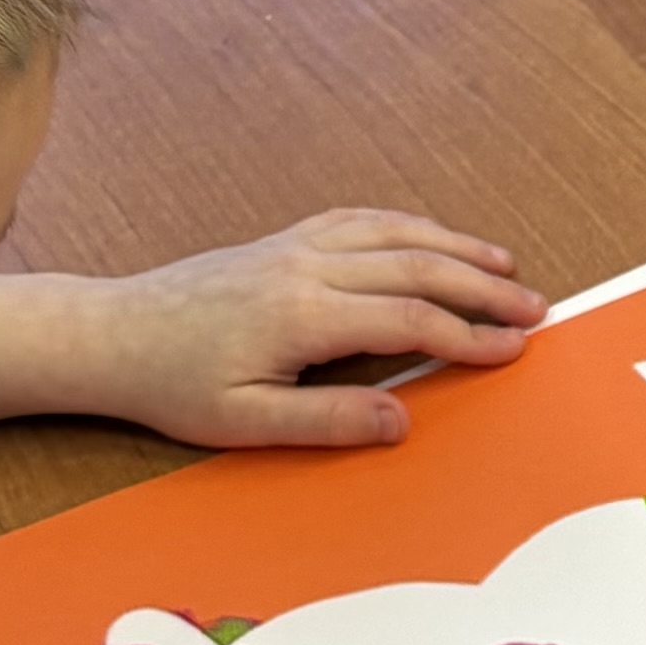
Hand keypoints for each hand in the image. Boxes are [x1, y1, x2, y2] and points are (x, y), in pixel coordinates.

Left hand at [0, 212, 542, 446]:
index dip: (469, 336)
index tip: (515, 350)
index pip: (408, 319)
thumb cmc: (171, 386)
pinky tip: (432, 237)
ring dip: (455, 247)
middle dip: (482, 288)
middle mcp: (305, 267)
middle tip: (535, 309)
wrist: (110, 336)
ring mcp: (294, 246)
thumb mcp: (245, 424)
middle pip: (416, 266)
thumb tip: (403, 420)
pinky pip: (359, 220)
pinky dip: (407, 225)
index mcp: (301, 314)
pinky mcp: (282, 241)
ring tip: (504, 266)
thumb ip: (328, 421)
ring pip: (393, 233)